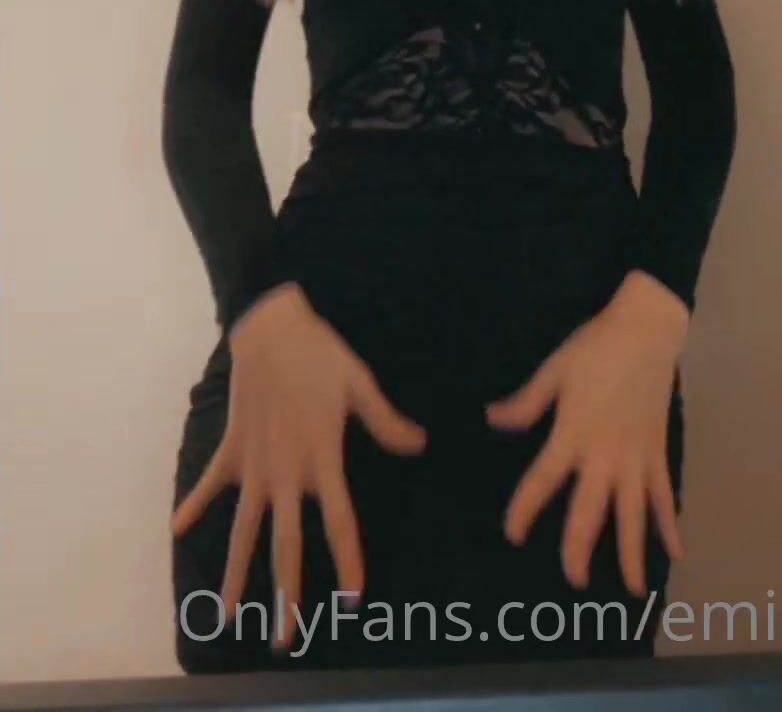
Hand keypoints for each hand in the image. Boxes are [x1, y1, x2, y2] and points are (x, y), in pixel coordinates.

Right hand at [171, 283, 427, 647]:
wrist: (270, 327)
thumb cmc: (320, 354)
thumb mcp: (360, 385)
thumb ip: (386, 421)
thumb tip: (419, 445)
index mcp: (321, 459)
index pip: (339, 522)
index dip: (347, 561)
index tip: (351, 599)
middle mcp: (285, 473)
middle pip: (285, 545)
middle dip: (286, 594)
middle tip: (283, 639)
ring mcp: (254, 465)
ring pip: (243, 530)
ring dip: (235, 573)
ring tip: (226, 613)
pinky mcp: (232, 449)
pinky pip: (210, 484)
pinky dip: (195, 505)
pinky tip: (178, 530)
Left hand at [485, 270, 687, 596]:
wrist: (648, 329)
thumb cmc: (596, 346)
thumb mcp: (555, 370)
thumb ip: (526, 402)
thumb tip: (492, 419)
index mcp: (573, 433)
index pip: (543, 481)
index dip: (525, 510)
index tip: (513, 534)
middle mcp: (605, 454)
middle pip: (591, 511)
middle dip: (581, 549)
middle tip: (575, 581)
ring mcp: (636, 456)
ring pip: (634, 513)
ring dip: (633, 551)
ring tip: (634, 588)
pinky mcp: (658, 451)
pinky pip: (664, 493)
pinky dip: (670, 522)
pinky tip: (676, 550)